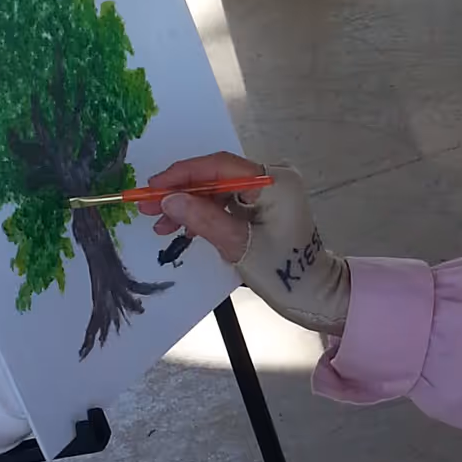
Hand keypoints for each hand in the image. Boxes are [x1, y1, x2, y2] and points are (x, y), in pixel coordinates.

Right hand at [141, 155, 351, 334]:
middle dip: (181, 191)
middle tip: (147, 206)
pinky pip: (227, 203)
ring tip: (160, 225)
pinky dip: (205, 214)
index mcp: (274, 181)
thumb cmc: (284, 272)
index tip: (153, 187)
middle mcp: (273, 180)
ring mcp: (269, 194)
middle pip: (217, 176)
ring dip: (189, 205)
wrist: (315, 296)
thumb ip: (202, 219)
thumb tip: (168, 200)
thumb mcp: (238, 245)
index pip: (220, 166)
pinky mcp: (264, 208)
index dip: (183, 174)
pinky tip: (183, 230)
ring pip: (218, 190)